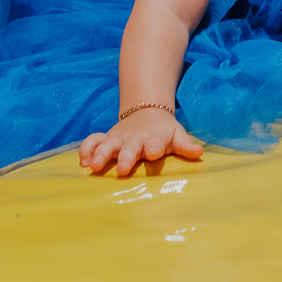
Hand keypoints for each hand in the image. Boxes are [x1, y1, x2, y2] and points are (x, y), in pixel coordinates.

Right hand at [79, 109, 202, 179]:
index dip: (155, 148)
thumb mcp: (177, 135)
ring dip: (100, 154)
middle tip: (123, 169)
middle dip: (125, 157)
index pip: (155, 143)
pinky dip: (86, 149)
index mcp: (153, 139)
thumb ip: (185, 145)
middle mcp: (134, 139)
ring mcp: (118, 139)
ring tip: (93, 166)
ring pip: (106, 144)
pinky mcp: (106, 139)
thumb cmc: (164, 132)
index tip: (155, 153)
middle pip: (128, 147)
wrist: (147, 113)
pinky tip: (82, 162)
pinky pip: (92, 141)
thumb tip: (199, 152)